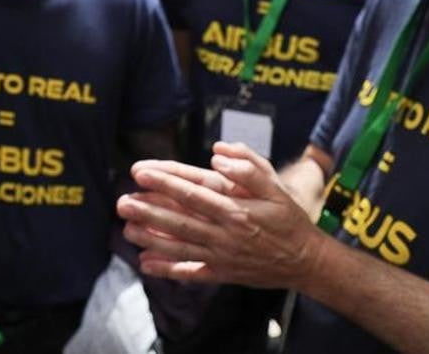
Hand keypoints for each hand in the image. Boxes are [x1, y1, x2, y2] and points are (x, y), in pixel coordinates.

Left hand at [116, 143, 325, 290]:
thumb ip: (249, 168)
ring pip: (181, 246)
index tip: (141, 172)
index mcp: (236, 209)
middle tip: (122, 202)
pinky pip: (191, 271)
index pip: (194, 193)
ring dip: (152, 239)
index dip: (166, 182)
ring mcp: (222, 256)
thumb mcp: (276, 188)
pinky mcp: (222, 273)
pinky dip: (168, 269)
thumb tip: (218, 155)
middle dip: (149, 211)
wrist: (306, 261)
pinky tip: (145, 263)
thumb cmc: (288, 219)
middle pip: (181, 221)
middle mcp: (225, 234)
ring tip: (126, 229)